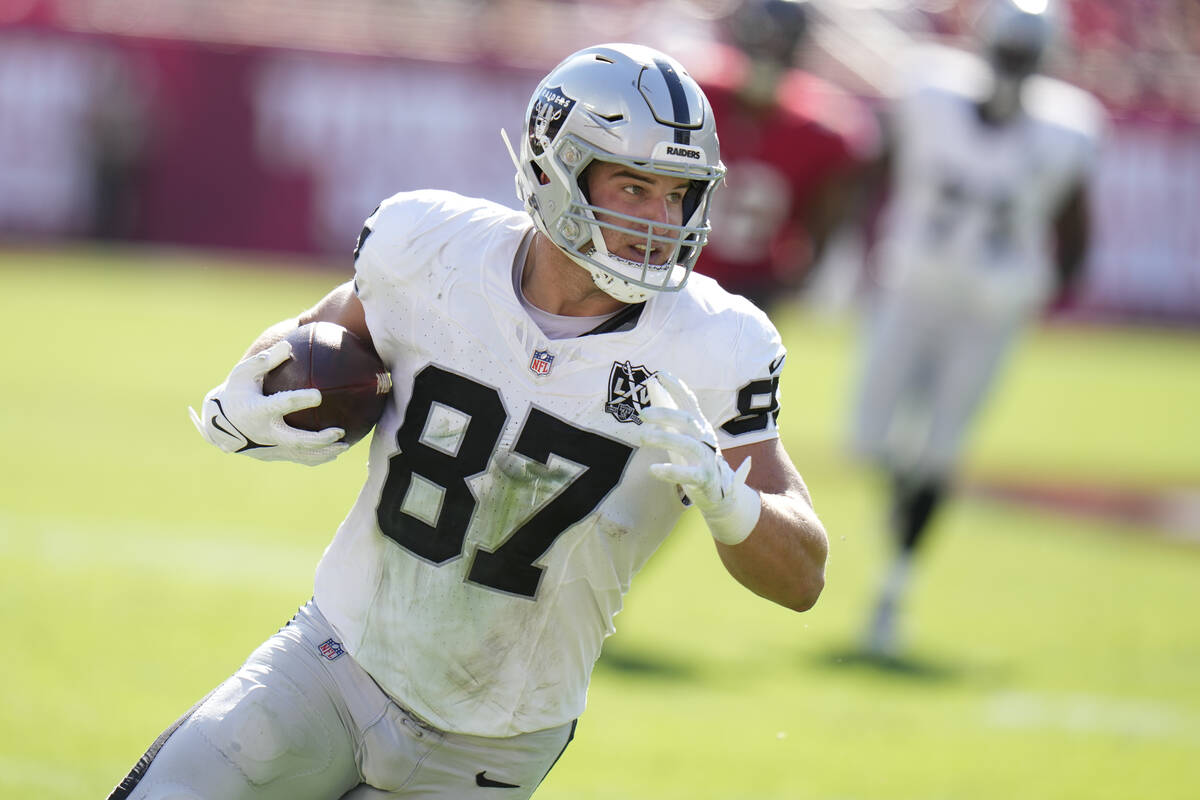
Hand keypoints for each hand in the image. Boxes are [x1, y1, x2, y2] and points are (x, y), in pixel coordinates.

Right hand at [188, 340, 348, 466]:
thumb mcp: (243, 374)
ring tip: (345, 446)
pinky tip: (335, 452)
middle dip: (319, 439)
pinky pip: (299, 459)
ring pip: (301, 454)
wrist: (220, 425)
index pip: (281, 405)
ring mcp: (271, 448)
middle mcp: (265, 433)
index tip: (318, 395)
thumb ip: (265, 361)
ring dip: (324, 452)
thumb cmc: (237, 392)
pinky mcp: (275, 455)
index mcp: (258, 410)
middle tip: (339, 431)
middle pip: (296, 440)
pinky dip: (318, 458)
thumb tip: (288, 346)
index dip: (299, 400)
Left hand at [637, 371, 760, 545]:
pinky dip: (670, 471)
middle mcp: (705, 439)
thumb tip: (653, 385)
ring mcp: (707, 458)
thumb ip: (667, 413)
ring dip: (665, 439)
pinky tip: (653, 469)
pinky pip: (689, 474)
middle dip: (665, 414)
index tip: (660, 374)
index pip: (690, 401)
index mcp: (700, 426)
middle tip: (642, 414)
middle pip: (688, 420)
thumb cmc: (695, 460)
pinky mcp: (705, 478)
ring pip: (688, 445)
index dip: (677, 387)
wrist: (719, 493)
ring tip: (643, 437)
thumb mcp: (681, 435)